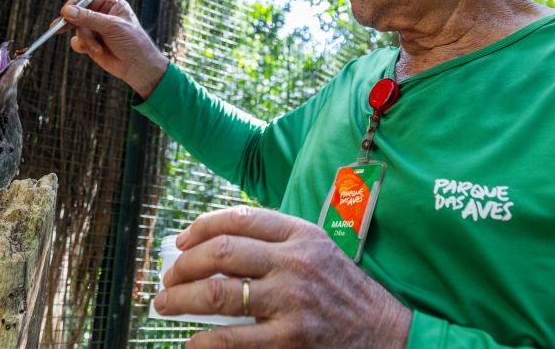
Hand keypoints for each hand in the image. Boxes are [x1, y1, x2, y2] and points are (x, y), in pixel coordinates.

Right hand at [59, 0, 167, 97]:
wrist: (138, 67)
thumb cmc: (132, 42)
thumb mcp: (111, 26)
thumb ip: (89, 18)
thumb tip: (67, 11)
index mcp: (111, 5)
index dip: (75, 4)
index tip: (64, 12)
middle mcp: (102, 16)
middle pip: (78, 13)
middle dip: (70, 22)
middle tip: (56, 28)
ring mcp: (96, 30)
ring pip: (78, 30)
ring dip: (85, 40)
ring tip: (98, 48)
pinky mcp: (92, 44)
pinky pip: (77, 42)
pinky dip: (83, 47)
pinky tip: (94, 51)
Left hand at [152, 206, 411, 347]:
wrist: (388, 334)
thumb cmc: (345, 293)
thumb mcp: (318, 252)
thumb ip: (276, 243)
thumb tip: (215, 245)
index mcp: (301, 234)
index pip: (239, 218)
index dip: (201, 227)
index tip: (181, 242)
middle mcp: (295, 262)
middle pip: (221, 252)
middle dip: (183, 265)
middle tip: (168, 279)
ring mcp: (292, 301)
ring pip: (219, 293)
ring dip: (182, 299)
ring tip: (165, 305)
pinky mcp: (291, 339)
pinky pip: (232, 339)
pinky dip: (204, 342)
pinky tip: (192, 343)